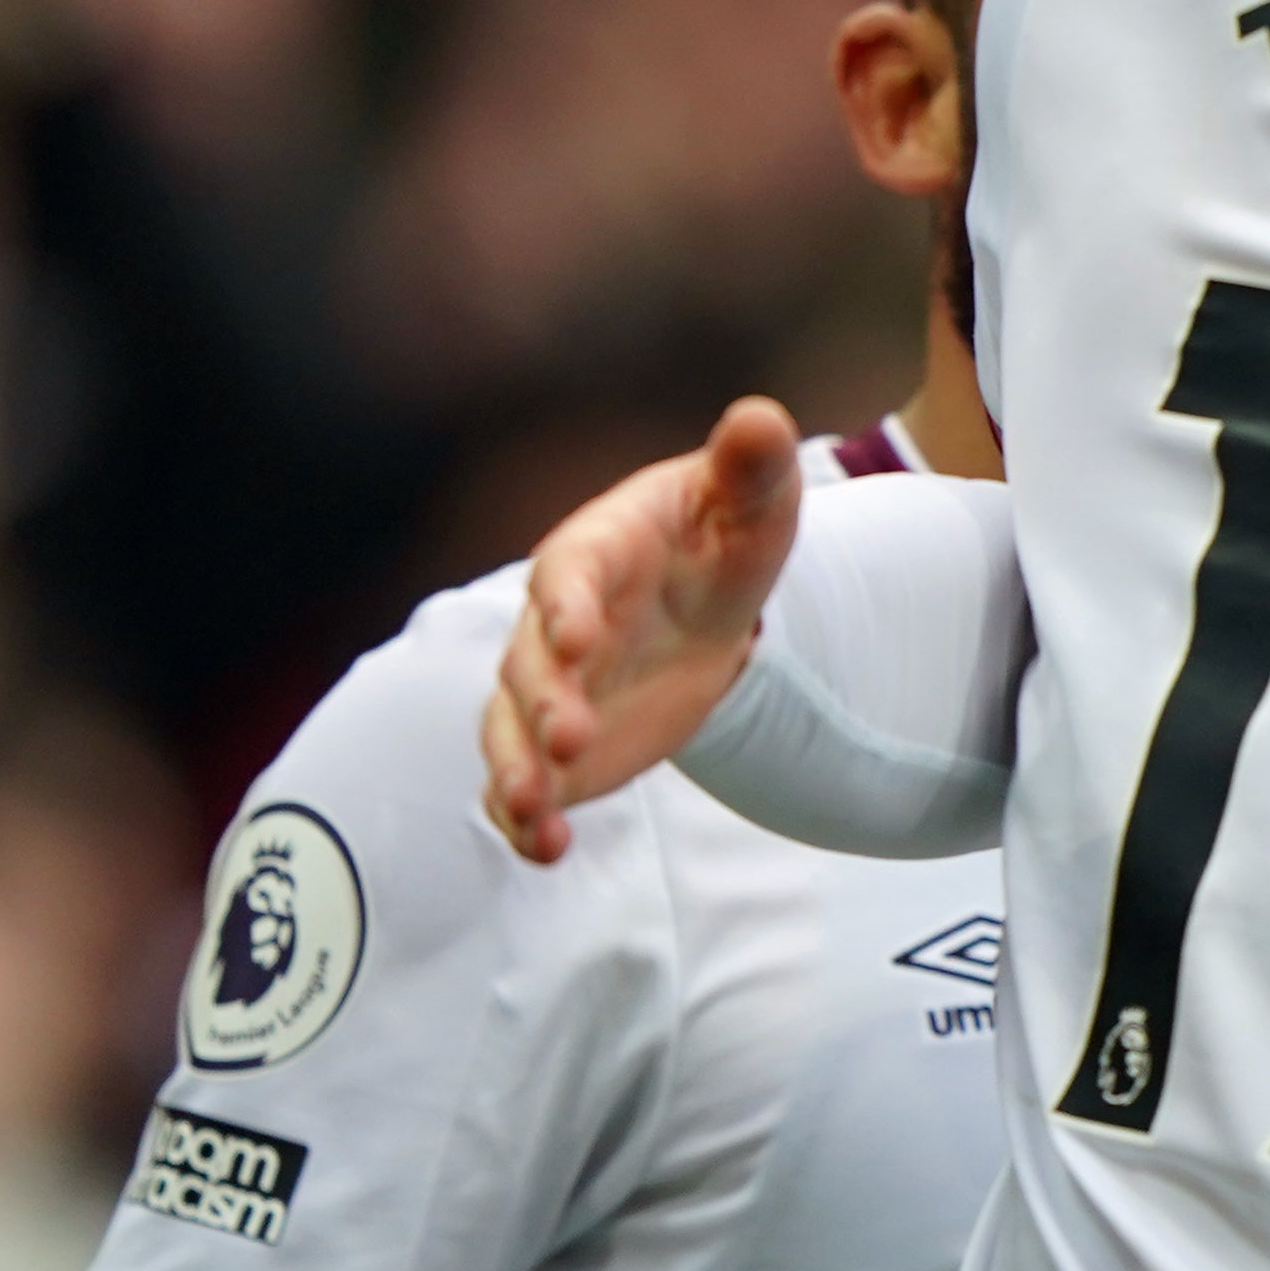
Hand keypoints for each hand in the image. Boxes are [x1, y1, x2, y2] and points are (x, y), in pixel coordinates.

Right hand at [481, 399, 804, 861]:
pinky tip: (546, 852)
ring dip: (516, 771)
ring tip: (534, 812)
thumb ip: (751, 468)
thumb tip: (760, 418)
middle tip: (570, 738)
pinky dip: (525, 820)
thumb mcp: (750, 505)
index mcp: (594, 553)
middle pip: (529, 664)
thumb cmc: (720, 540)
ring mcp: (546, 691)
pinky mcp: (555, 748)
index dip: (568, 605)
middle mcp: (553, 624)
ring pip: (508, 732)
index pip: (568, 576)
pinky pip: (526, 784)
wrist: (701, 607)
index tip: (580, 639)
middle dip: (544, 701)